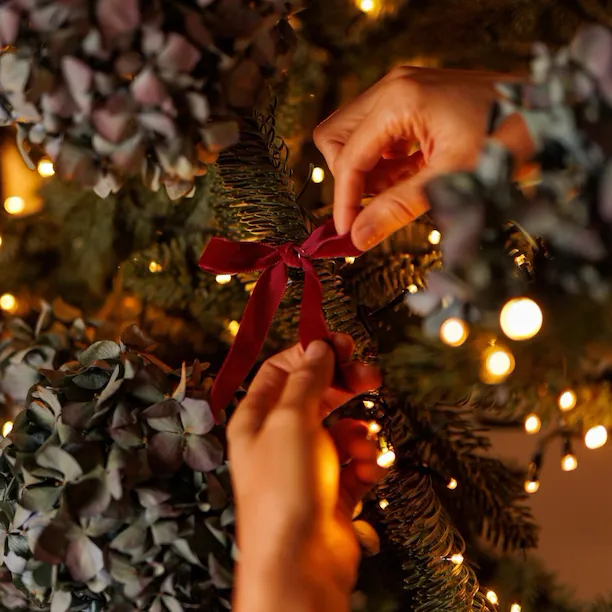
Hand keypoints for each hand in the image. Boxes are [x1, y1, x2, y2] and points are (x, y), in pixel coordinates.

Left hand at [229, 334, 384, 611]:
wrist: (301, 565)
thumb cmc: (284, 490)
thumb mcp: (291, 420)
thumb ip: (307, 380)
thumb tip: (318, 347)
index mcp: (256, 418)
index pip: (282, 370)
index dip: (312, 353)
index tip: (343, 345)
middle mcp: (279, 439)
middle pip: (316, 395)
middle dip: (345, 385)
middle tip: (371, 376)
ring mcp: (307, 465)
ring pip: (341, 428)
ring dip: (359, 432)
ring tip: (362, 446)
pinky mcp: (332, 490)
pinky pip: (355, 461)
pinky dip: (366, 462)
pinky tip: (367, 471)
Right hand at [314, 67, 532, 250]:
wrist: (549, 112)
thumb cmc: (509, 137)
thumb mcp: (451, 179)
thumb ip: (398, 208)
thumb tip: (357, 237)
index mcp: (399, 100)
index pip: (347, 157)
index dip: (344, 200)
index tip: (348, 233)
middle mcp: (392, 87)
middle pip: (335, 136)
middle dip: (347, 176)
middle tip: (373, 203)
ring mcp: (400, 90)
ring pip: (351, 135)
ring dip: (365, 170)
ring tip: (397, 191)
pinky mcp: (410, 100)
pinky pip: (376, 134)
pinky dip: (383, 163)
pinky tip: (408, 177)